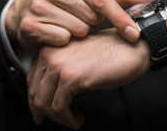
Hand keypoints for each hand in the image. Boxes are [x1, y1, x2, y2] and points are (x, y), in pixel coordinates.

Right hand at [5, 0, 157, 47]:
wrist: (34, 10)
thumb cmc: (70, 2)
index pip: (102, 0)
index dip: (120, 19)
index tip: (134, 33)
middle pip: (90, 17)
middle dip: (93, 23)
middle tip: (85, 19)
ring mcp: (38, 6)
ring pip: (77, 30)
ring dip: (80, 32)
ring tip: (72, 25)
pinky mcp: (30, 24)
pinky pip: (62, 39)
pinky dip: (66, 39)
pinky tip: (60, 32)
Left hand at [27, 28, 150, 128]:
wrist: (134, 48)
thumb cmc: (114, 52)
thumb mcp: (81, 56)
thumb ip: (64, 67)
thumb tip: (52, 91)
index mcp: (53, 46)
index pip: (32, 77)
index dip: (35, 98)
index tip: (42, 110)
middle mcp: (51, 53)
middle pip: (34, 91)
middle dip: (43, 111)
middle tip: (57, 120)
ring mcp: (59, 64)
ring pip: (44, 102)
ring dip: (58, 118)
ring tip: (73, 120)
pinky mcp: (71, 77)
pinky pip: (59, 108)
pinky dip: (67, 119)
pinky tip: (78, 119)